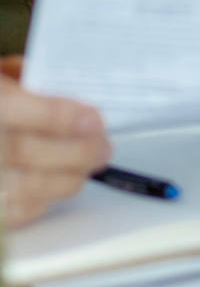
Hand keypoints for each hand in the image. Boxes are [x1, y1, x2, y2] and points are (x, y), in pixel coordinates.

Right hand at [1, 56, 111, 228]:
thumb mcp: (5, 74)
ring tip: (90, 165)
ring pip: (24, 187)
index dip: (59, 117)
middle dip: (75, 152)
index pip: (19, 112)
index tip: (94, 119)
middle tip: (103, 147)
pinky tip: (59, 183)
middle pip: (25, 153)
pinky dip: (44, 201)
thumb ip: (31, 81)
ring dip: (67, 179)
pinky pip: (16, 212)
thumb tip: (72, 100)